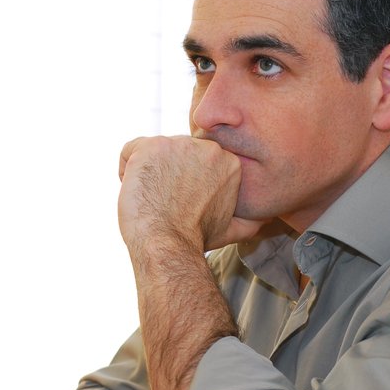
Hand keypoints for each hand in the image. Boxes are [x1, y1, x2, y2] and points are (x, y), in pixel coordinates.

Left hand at [118, 136, 263, 253]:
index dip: (185, 182)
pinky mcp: (151, 146)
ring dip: (148, 174)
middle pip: (175, 153)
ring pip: (153, 152)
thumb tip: (264, 219)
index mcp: (229, 161)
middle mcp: (206, 147)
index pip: (196, 160)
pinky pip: (129, 150)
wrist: (169, 244)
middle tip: (165, 203)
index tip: (181, 202)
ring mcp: (178, 144)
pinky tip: (136, 191)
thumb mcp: (233, 229)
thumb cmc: (195, 238)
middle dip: (167, 175)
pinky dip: (125, 168)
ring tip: (152, 199)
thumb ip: (249, 219)